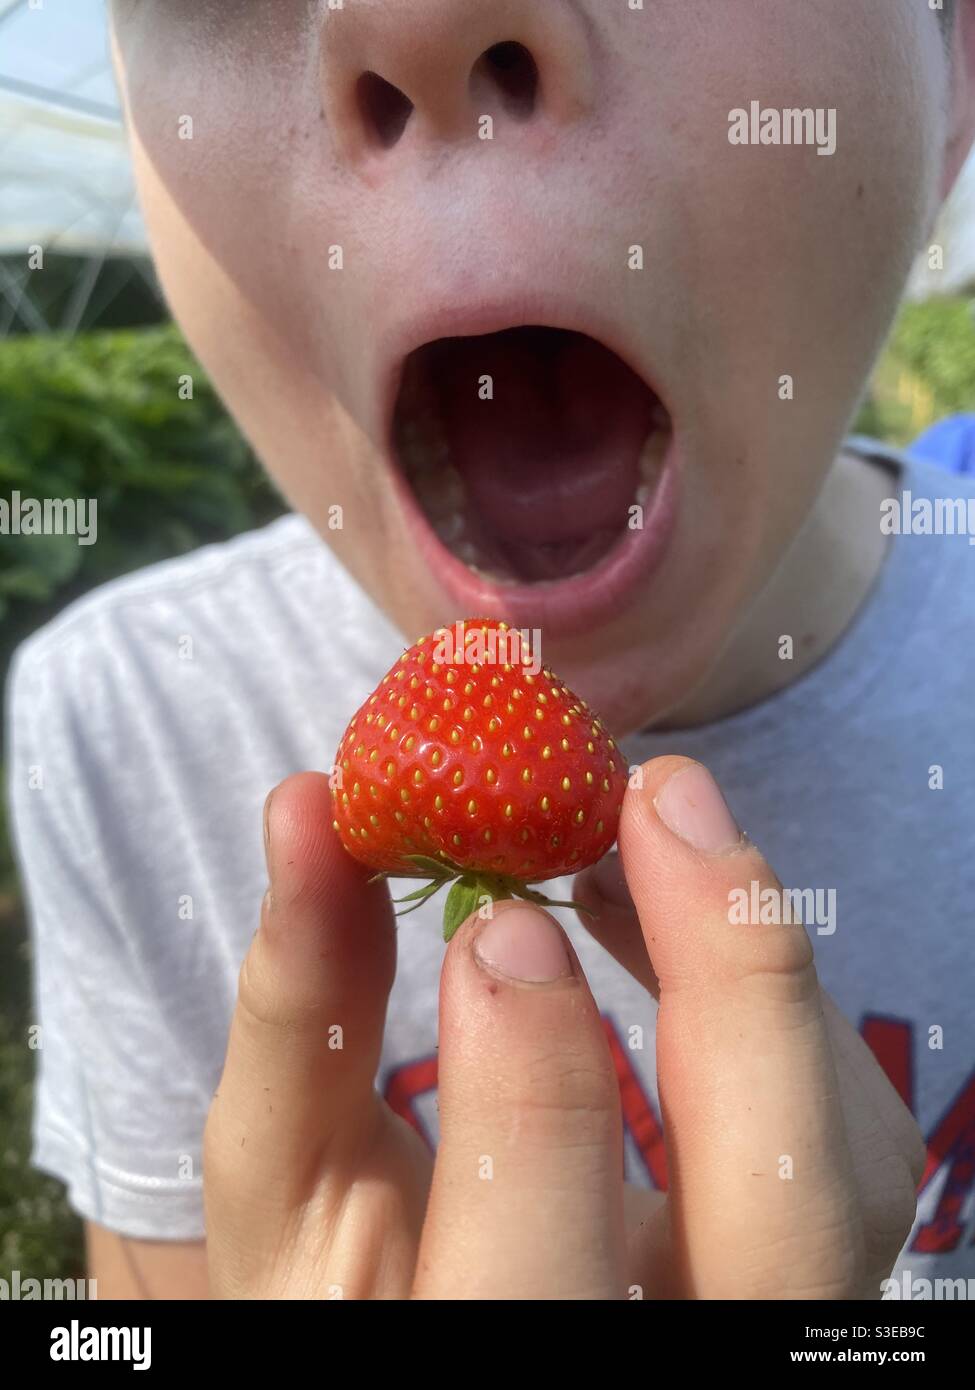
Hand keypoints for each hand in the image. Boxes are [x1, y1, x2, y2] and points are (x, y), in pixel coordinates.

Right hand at [203, 759, 922, 1298]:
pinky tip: (672, 923)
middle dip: (734, 979)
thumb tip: (309, 815)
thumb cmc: (346, 1275)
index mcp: (500, 1367)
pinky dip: (773, 999)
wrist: (456, 1320)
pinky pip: (845, 1128)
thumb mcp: (282, 1185)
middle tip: (654, 800)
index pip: (538, 1285)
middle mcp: (675, 1366)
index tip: (497, 920)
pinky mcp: (804, 1260)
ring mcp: (761, 1324)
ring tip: (642, 842)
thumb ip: (301, 1021)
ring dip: (760, 968)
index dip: (530, 1090)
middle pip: (783, 1223)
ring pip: (845, 1164)